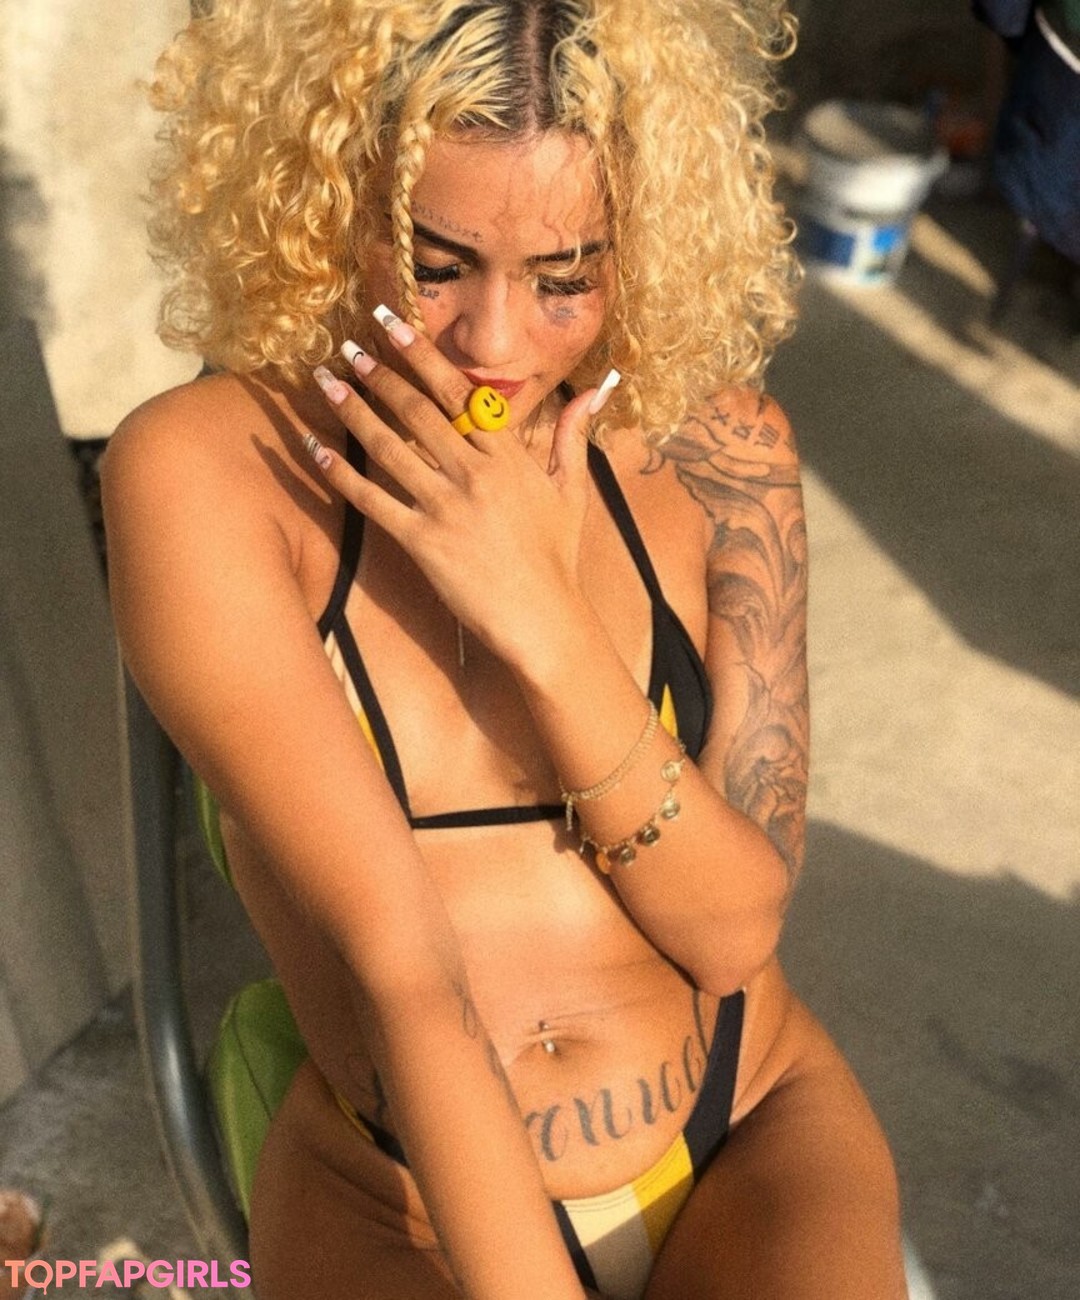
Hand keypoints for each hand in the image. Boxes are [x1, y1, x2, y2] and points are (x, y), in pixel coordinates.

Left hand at [308, 312, 610, 666]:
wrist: (543, 618)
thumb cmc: (557, 557)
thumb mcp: (572, 491)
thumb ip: (572, 436)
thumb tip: (592, 391)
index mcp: (507, 456)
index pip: (458, 391)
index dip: (420, 353)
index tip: (391, 323)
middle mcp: (473, 473)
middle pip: (415, 410)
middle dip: (377, 373)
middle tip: (347, 347)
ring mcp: (445, 507)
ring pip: (388, 447)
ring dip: (351, 410)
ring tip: (323, 382)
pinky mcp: (422, 542)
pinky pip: (372, 501)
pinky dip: (339, 473)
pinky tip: (314, 447)